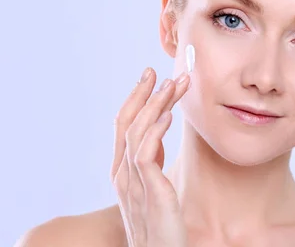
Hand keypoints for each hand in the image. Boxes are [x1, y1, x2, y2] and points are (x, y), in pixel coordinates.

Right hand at [111, 68, 189, 246]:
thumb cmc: (160, 223)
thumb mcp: (153, 184)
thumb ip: (152, 159)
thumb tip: (158, 130)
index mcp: (122, 170)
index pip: (123, 125)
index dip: (135, 98)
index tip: (150, 76)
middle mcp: (122, 174)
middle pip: (126, 123)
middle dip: (142, 94)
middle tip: (157, 71)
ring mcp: (132, 183)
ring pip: (137, 133)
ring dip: (155, 105)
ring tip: (172, 85)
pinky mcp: (148, 192)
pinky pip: (146, 155)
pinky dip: (155, 132)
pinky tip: (168, 115)